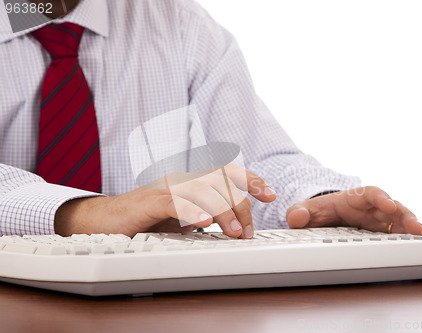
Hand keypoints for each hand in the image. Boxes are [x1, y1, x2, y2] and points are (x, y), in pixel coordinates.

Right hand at [55, 164, 275, 237]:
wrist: (108, 220)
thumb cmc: (148, 220)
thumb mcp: (185, 217)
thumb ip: (207, 214)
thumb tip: (237, 225)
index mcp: (193, 182)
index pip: (228, 173)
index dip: (251, 180)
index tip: (270, 194)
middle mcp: (183, 180)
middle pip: (221, 184)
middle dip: (241, 206)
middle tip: (247, 232)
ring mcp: (167, 188)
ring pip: (204, 191)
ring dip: (223, 212)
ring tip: (234, 232)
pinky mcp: (150, 202)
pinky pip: (176, 203)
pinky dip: (192, 211)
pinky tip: (204, 223)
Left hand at [286, 186, 421, 235]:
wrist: (322, 220)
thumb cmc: (317, 212)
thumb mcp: (305, 211)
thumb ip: (299, 213)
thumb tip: (296, 217)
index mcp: (354, 198)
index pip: (370, 193)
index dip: (380, 197)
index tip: (387, 204)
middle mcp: (372, 207)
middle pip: (394, 207)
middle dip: (406, 216)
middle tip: (418, 228)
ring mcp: (381, 221)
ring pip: (403, 222)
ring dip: (416, 230)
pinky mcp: (385, 233)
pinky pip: (403, 236)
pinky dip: (416, 241)